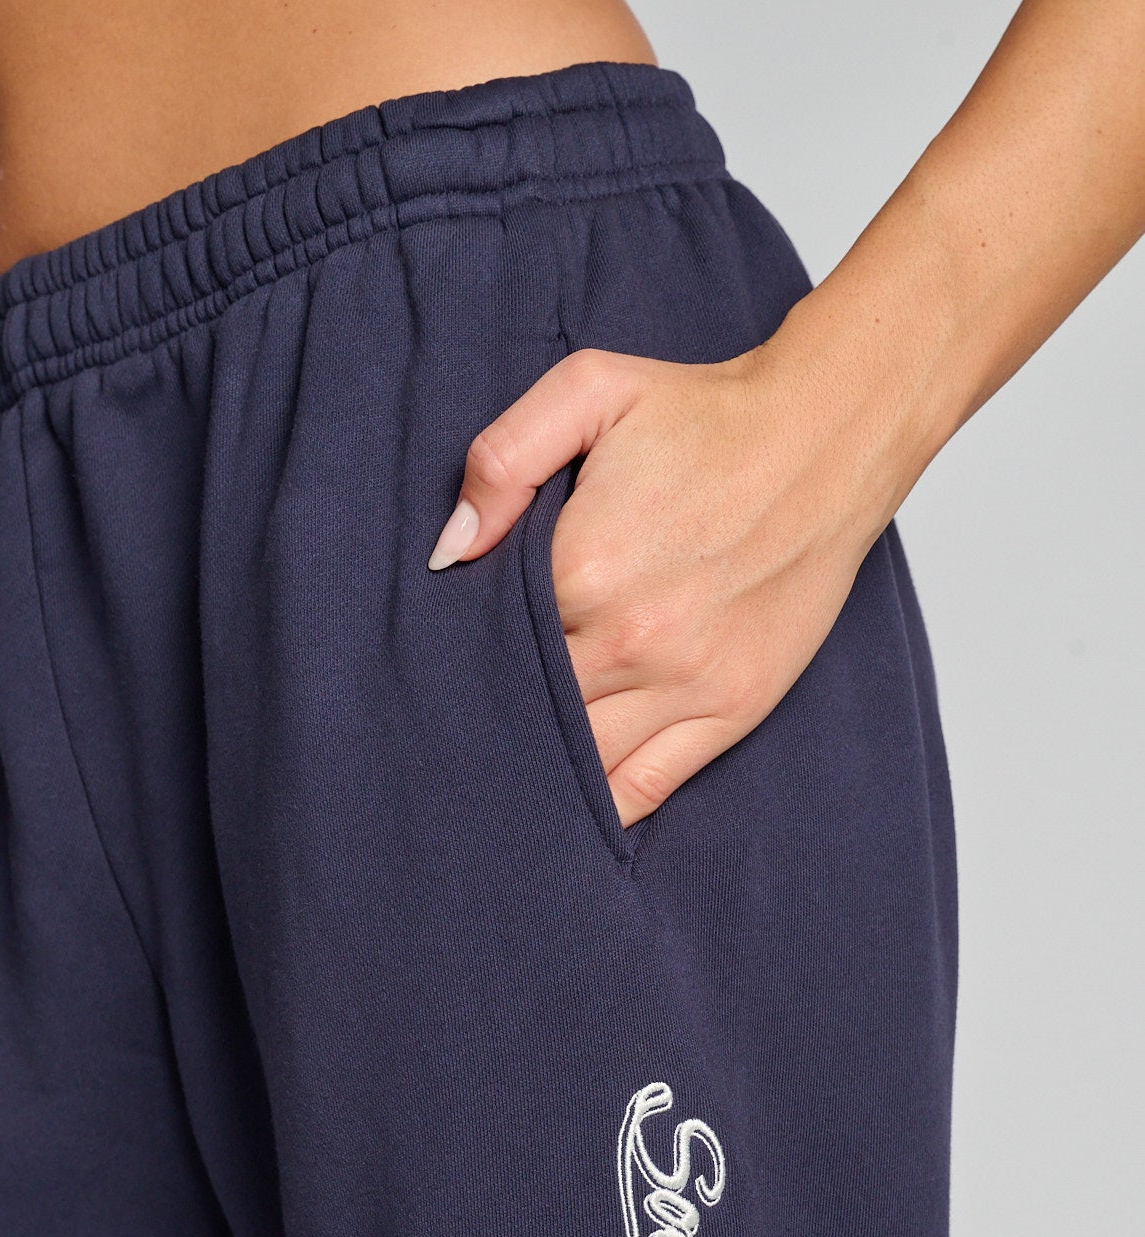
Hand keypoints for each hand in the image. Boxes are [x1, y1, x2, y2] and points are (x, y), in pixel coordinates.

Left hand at [427, 334, 907, 825]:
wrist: (827, 438)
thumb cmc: (706, 417)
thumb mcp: (591, 391)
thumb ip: (504, 459)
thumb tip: (451, 549)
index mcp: (582, 569)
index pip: (490, 643)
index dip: (465, 653)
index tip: (444, 663)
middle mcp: (630, 640)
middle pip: (529, 711)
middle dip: (495, 719)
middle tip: (458, 732)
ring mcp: (685, 683)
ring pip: (581, 761)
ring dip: (539, 769)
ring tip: (503, 775)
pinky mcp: (732, 709)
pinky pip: (647, 785)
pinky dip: (603, 806)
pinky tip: (567, 810)